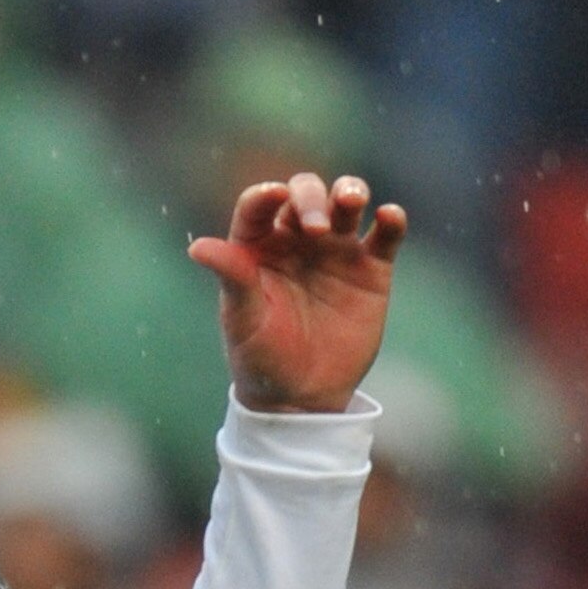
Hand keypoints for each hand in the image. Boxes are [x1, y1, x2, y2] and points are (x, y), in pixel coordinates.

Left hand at [189, 170, 406, 414]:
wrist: (301, 398)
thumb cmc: (261, 358)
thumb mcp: (243, 319)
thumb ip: (231, 277)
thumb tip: (196, 246)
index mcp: (258, 246)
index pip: (258, 206)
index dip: (265, 194)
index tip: (273, 195)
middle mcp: (297, 239)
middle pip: (306, 194)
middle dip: (311, 197)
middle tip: (316, 228)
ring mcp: (336, 250)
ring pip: (346, 203)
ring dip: (350, 191)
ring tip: (351, 201)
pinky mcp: (372, 269)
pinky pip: (386, 235)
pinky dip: (391, 220)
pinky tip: (389, 216)